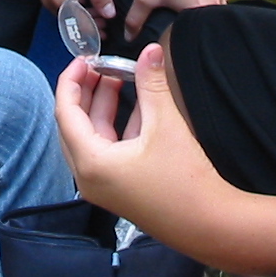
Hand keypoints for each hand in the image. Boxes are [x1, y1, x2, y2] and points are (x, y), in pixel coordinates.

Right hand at [25, 0, 116, 23]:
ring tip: (93, 11)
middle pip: (69, 20)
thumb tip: (109, 14)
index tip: (106, 34)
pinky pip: (55, 2)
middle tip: (103, 23)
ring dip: (78, 14)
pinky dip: (69, 5)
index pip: (79, 24)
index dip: (93, 30)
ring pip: (62, 11)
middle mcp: (49, 2)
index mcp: (62, 1)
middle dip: (87, 23)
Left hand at [54, 45, 233, 249]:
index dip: (72, 81)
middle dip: (86, 92)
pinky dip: (116, 126)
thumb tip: (150, 51)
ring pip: (91, 137)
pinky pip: (107, 150)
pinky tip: (134, 105)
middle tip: (98, 65)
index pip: (65, 113)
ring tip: (116, 77)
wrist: (210, 226)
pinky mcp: (119, 189)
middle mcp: (89, 177)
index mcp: (91, 163)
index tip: (84, 59)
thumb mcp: (166, 125)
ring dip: (102, 107)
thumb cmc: (186, 181)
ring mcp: (103, 186)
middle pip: (73, 125)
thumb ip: (152, 84)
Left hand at [126, 0, 226, 40]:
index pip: (198, 32)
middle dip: (194, 21)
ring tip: (186, 2)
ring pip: (213, 7)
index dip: (186, 33)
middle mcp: (216, 2)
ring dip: (202, 8)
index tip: (177, 28)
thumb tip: (129, 36)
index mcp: (201, 10)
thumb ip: (136, 19)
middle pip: (207, 21)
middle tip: (180, 14)